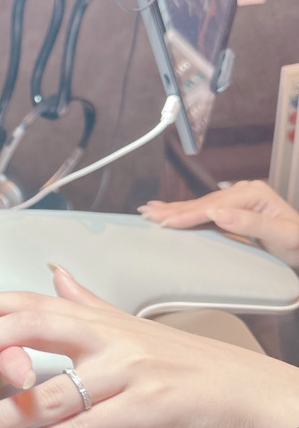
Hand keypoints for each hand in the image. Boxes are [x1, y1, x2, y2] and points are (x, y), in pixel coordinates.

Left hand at [0, 267, 298, 427]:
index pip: (32, 300)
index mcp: (101, 317)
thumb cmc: (189, 361)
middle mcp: (110, 336)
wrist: (251, 391)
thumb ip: (87, 301)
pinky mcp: (147, 408)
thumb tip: (56, 274)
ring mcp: (129, 371)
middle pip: (34, 326)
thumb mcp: (132, 324)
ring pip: (50, 389)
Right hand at [138, 180, 298, 268]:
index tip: (166, 222)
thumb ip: (251, 224)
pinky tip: (169, 210)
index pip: (213, 206)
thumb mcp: (281, 235)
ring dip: (173, 209)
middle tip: (146, 213)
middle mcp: (243, 192)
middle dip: (172, 209)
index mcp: (253, 194)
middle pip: (202, 202)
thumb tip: (217, 213)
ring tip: (149, 210)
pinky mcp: (233, 208)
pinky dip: (184, 211)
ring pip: (199, 204)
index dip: (188, 215)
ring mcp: (237, 199)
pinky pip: (204, 209)